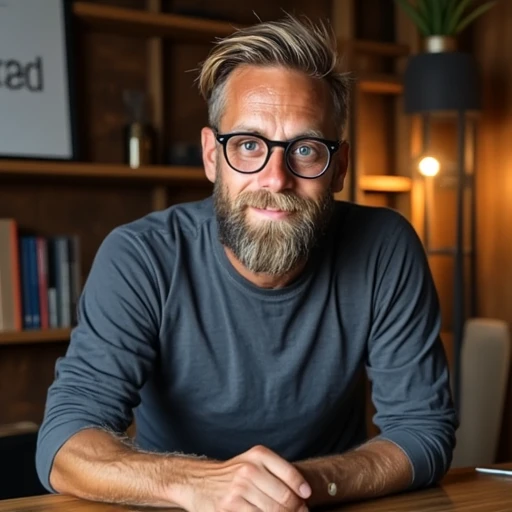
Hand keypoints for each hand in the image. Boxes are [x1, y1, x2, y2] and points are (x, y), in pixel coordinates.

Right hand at [182, 445, 311, 511]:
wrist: (198, 481)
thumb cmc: (231, 474)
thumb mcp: (252, 461)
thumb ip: (275, 471)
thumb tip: (302, 493)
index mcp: (258, 455)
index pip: (290, 474)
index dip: (302, 490)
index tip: (305, 498)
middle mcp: (249, 470)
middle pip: (285, 497)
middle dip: (297, 510)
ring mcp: (239, 490)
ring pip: (274, 511)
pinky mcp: (230, 508)